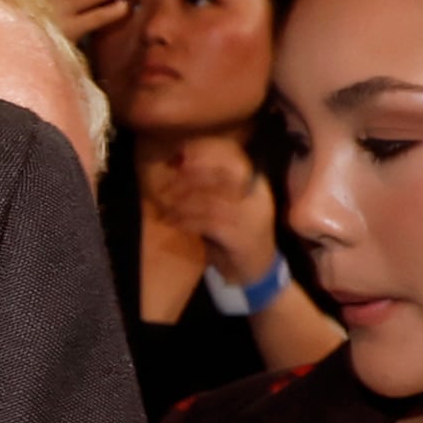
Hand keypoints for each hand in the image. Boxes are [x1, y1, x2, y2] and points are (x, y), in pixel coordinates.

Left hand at [154, 133, 280, 283]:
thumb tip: (178, 158)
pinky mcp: (242, 236)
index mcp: (256, 182)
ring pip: (210, 200)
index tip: (178, 155)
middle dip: (189, 177)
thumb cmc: (233, 232)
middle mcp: (258, 196)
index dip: (204, 152)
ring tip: (165, 208)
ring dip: (182, 203)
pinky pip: (208, 223)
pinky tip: (173, 223)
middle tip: (166, 186)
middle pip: (221, 174)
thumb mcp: (224, 202)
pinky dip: (186, 221)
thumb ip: (209, 182)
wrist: (255, 270)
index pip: (232, 156)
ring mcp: (252, 216)